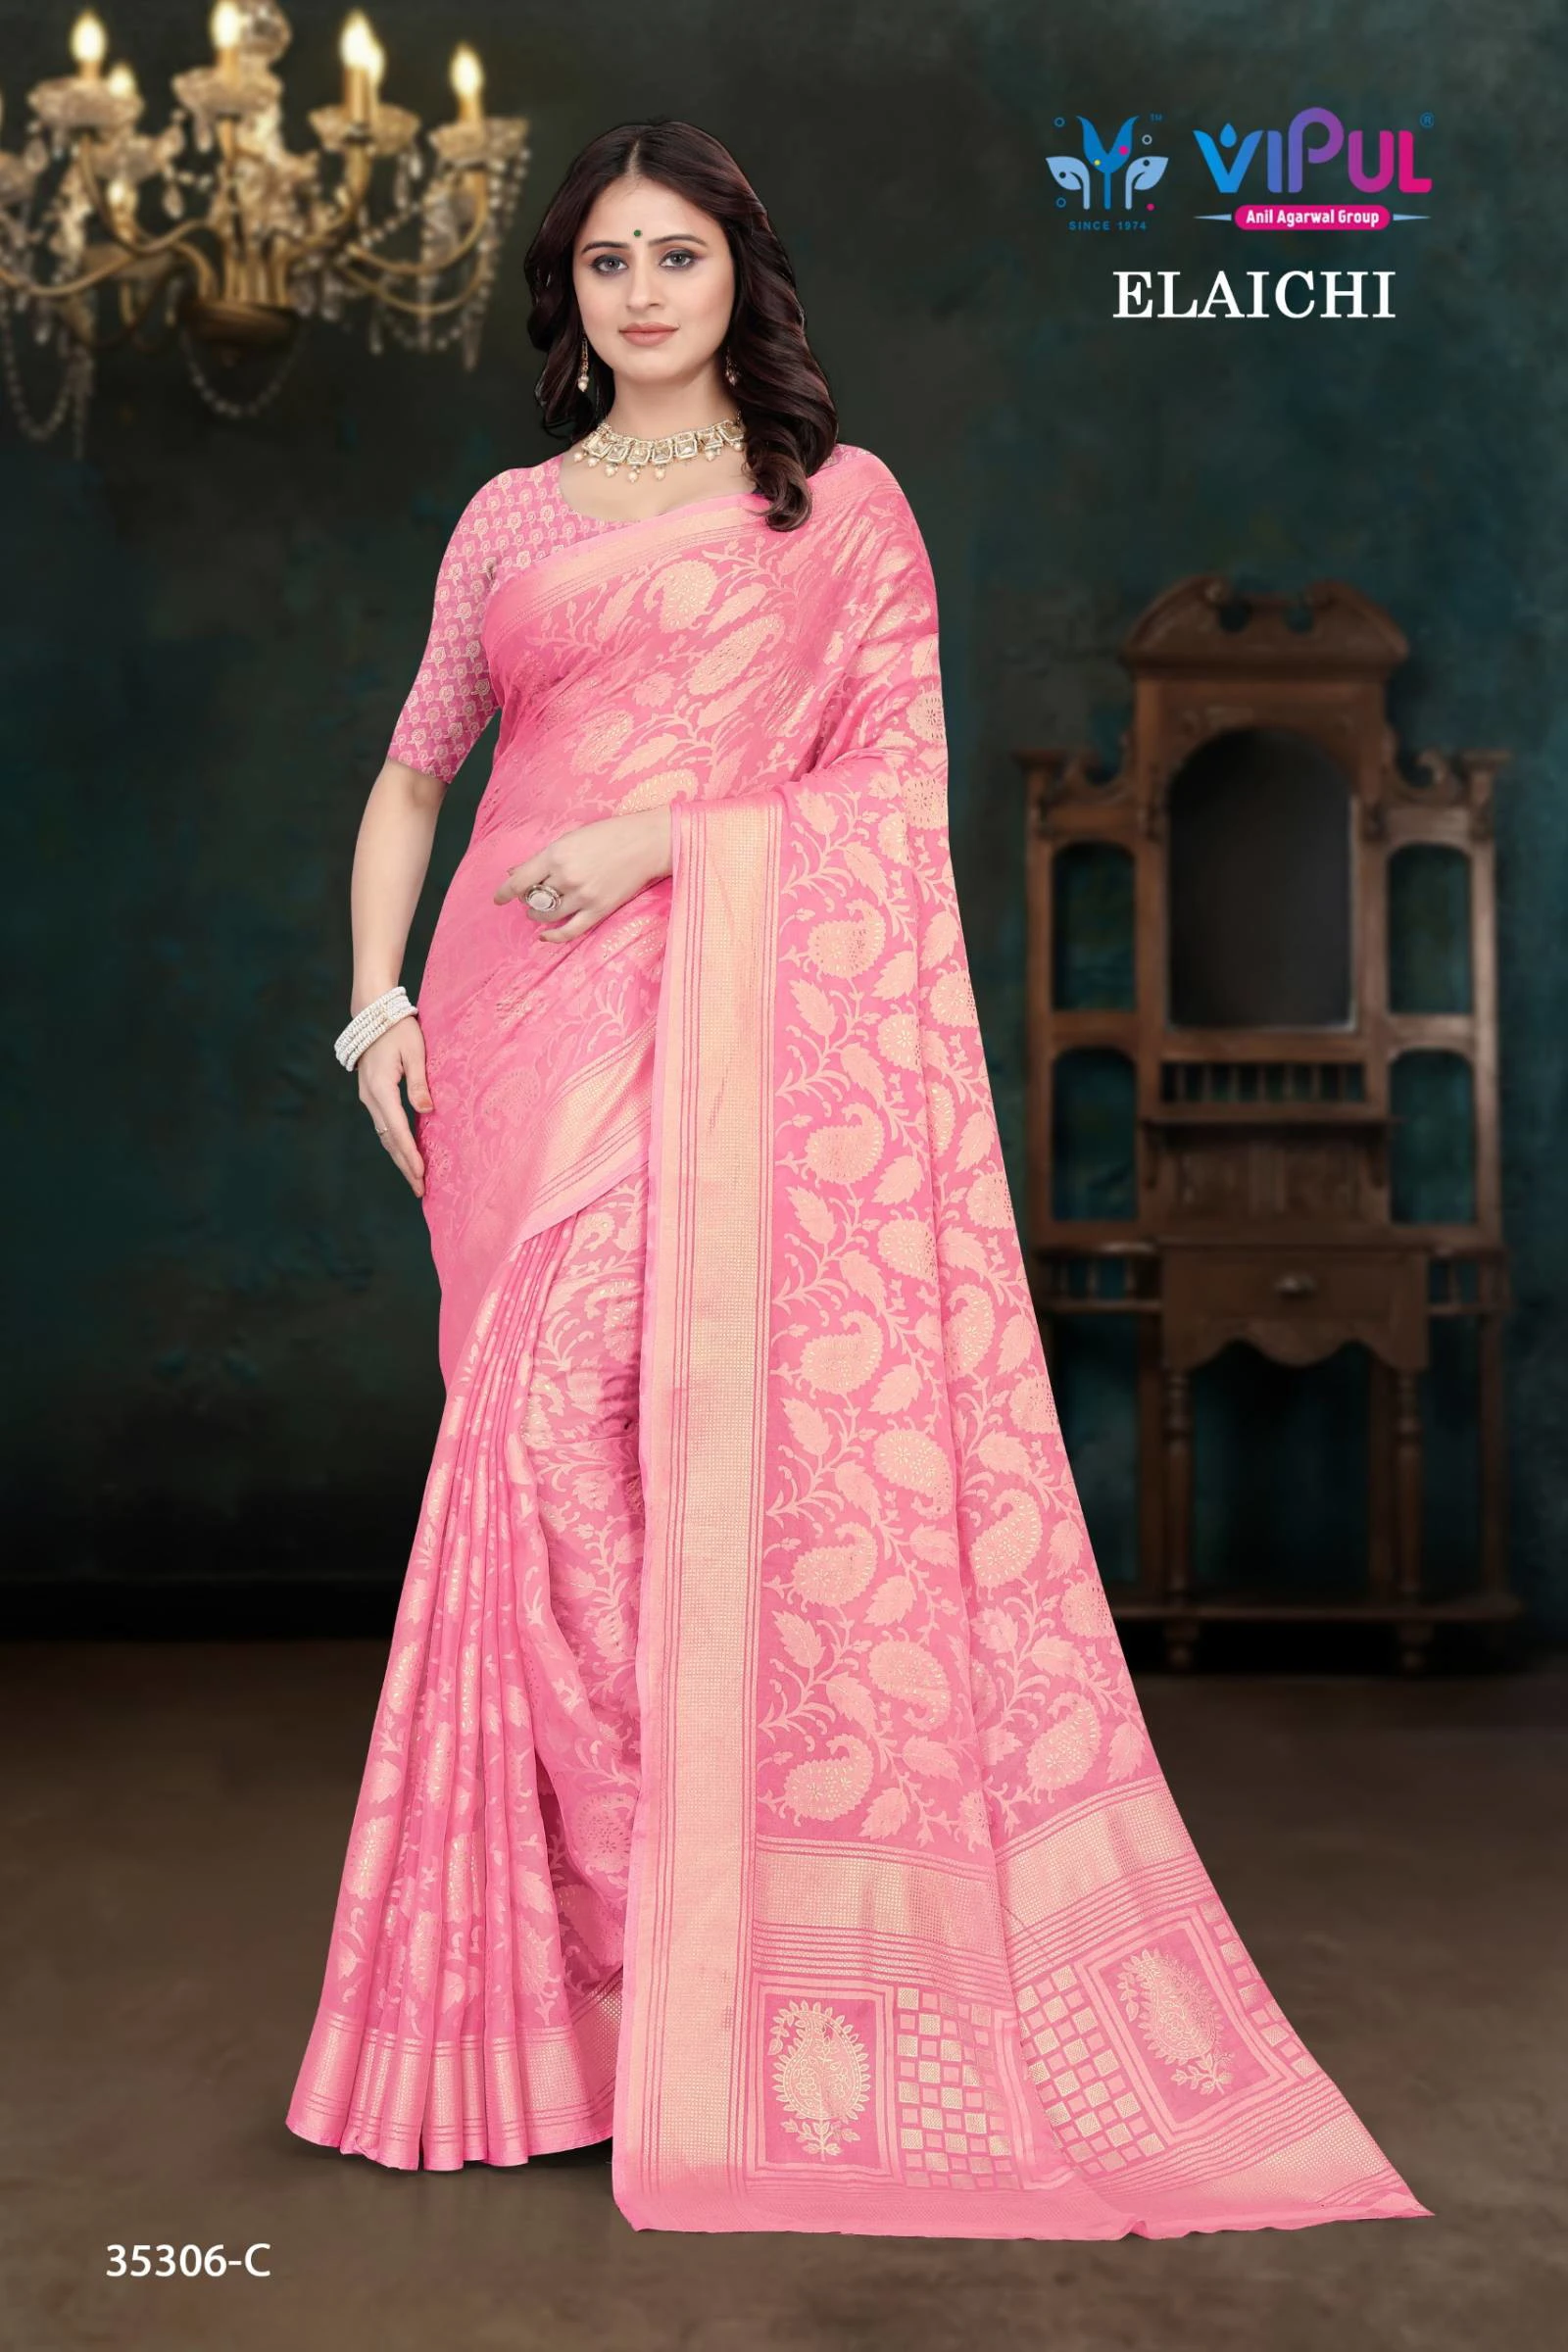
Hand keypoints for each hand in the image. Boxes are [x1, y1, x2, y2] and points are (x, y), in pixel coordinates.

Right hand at [356, 1013, 430, 1197]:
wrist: (372, 1013)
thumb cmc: (398, 1028)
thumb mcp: (415, 1052)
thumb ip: (420, 1083)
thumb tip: (426, 1111)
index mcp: (381, 1088)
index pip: (398, 1129)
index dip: (410, 1153)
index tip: (420, 1173)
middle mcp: (371, 1097)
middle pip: (388, 1139)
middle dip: (404, 1165)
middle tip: (420, 1189)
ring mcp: (368, 1097)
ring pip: (384, 1134)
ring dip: (399, 1156)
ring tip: (414, 1178)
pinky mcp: (372, 1094)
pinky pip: (384, 1124)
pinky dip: (395, 1142)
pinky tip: (405, 1152)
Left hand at [493, 807, 672, 942]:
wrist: (645, 844)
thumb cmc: (608, 835)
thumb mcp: (571, 838)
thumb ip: (544, 857)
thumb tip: (515, 872)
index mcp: (556, 855)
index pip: (520, 880)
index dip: (505, 892)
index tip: (498, 899)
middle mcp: (566, 877)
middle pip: (533, 898)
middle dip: (527, 899)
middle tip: (530, 896)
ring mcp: (582, 896)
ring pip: (548, 915)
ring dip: (538, 915)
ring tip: (539, 910)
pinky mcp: (598, 910)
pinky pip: (570, 931)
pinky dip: (554, 936)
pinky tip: (545, 935)